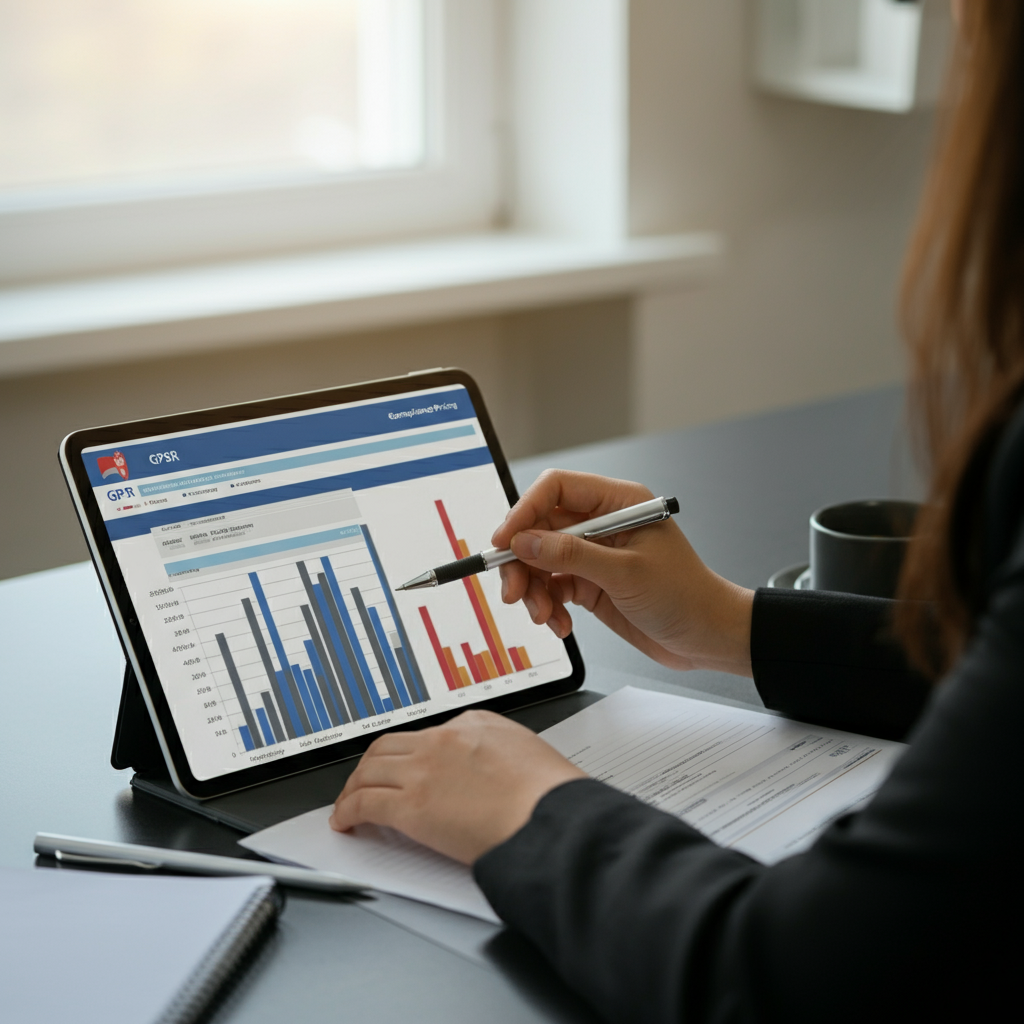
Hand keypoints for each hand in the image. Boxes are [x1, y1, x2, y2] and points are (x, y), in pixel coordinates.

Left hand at [329, 710, 585, 863]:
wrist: (552, 817)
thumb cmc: (551, 795)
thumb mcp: (529, 753)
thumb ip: (500, 754)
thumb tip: (490, 772)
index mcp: (475, 723)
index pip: (427, 734)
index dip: (409, 754)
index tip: (405, 766)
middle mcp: (444, 740)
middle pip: (389, 745)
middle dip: (371, 765)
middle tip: (364, 781)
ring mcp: (424, 771)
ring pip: (370, 770)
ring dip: (354, 787)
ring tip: (349, 802)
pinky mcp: (411, 807)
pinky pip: (365, 803)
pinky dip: (348, 811)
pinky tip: (346, 821)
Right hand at [492, 470, 753, 674]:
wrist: (708, 636)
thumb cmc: (686, 595)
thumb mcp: (626, 573)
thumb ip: (573, 554)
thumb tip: (526, 541)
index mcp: (617, 503)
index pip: (555, 489)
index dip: (524, 511)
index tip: (504, 542)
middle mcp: (601, 524)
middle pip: (540, 528)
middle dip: (523, 561)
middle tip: (514, 591)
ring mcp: (594, 554)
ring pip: (541, 560)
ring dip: (533, 589)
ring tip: (543, 615)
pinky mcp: (590, 583)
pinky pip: (552, 587)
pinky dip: (548, 606)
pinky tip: (560, 623)